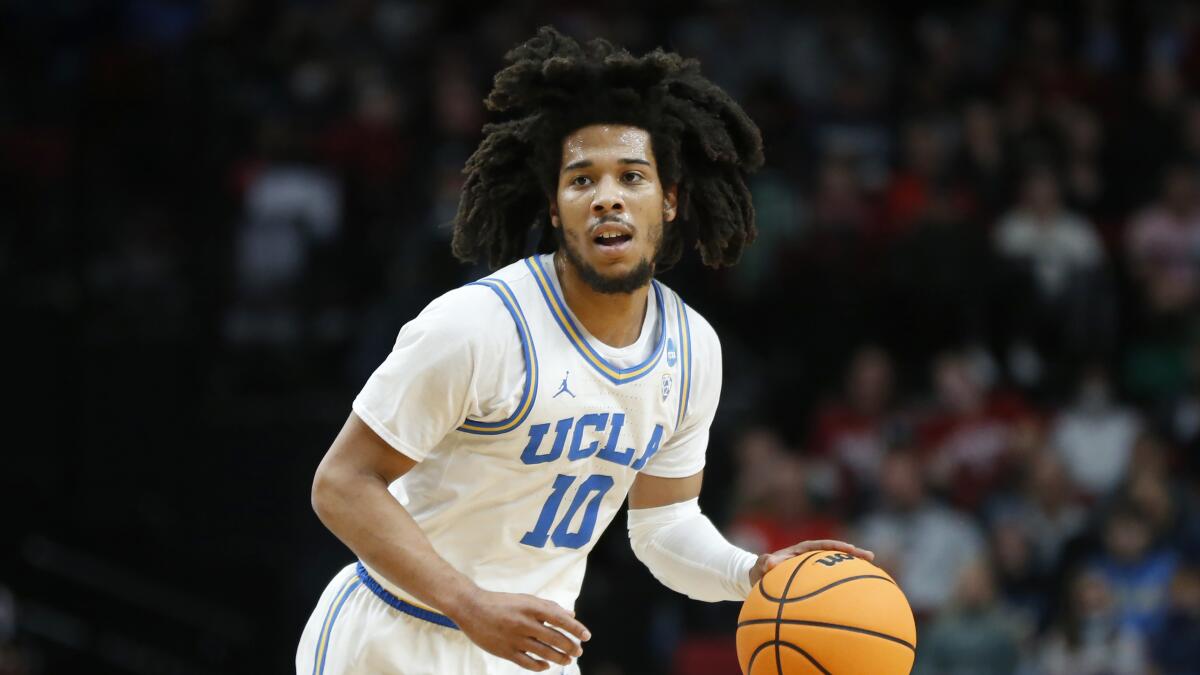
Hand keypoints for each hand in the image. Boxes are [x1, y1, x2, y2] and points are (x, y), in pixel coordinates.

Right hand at [449, 589, 590, 671]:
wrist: (471, 608)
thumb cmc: (501, 603)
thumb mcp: (526, 599)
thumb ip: (549, 607)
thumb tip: (571, 615)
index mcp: (531, 607)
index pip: (559, 619)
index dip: (575, 628)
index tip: (586, 636)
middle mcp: (524, 622)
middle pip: (554, 638)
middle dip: (570, 646)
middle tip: (578, 651)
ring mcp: (514, 638)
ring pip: (543, 652)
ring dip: (559, 657)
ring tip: (567, 660)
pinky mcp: (505, 651)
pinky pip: (527, 662)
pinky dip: (539, 666)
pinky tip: (547, 665)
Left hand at [748, 539, 874, 586]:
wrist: (759, 581)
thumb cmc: (760, 572)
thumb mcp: (760, 566)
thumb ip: (764, 563)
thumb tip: (769, 562)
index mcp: (801, 550)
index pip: (821, 545)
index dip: (836, 546)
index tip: (849, 549)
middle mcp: (811, 558)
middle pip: (835, 554)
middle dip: (853, 554)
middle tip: (871, 557)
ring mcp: (815, 570)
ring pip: (837, 568)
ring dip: (853, 570)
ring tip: (875, 574)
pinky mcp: (815, 581)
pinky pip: (832, 582)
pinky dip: (844, 586)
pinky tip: (858, 597)